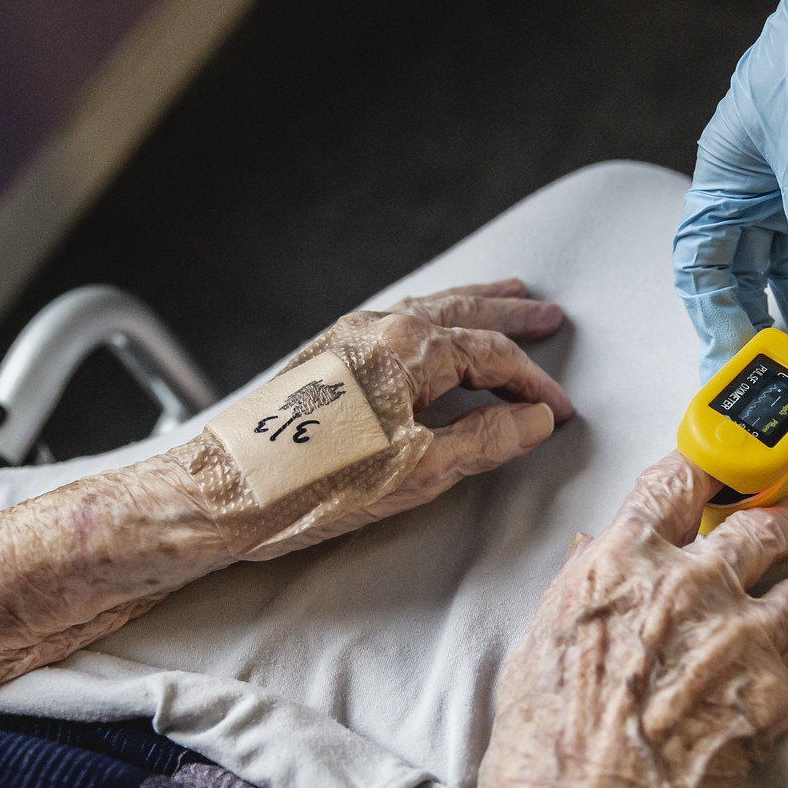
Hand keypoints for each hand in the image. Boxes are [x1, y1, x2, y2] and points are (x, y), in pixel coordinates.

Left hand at [247, 279, 573, 557]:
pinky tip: (433, 323)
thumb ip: (485, 440)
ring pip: (427, 308)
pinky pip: (396, 318)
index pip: (492, 358)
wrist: (228, 492)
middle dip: (510, 316)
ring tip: (505, 295)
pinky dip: (432, 315)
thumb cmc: (318, 487)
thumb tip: (534, 420)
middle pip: (464, 315)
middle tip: (549, 315)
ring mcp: (348, 336)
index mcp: (410, 350)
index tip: (560, 410)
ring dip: (472, 305)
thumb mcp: (420, 473)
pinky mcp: (325, 354)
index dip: (533, 384)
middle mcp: (380, 328)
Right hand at [462, 453, 787, 787]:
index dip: (709, 467)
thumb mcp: (536, 649)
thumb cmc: (540, 747)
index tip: (729, 463)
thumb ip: (575, 592)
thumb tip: (586, 555)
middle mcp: (690, 587)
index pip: (676, 484)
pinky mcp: (774, 699)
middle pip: (764, 527)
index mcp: (622, 563)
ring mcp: (740, 640)